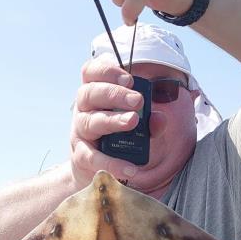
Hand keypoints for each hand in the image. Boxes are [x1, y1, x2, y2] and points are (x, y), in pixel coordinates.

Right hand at [70, 57, 166, 185]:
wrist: (93, 167)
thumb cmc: (115, 136)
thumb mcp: (133, 123)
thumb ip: (148, 120)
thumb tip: (160, 119)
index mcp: (94, 93)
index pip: (91, 72)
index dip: (107, 71)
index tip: (128, 79)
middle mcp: (83, 109)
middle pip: (91, 93)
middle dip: (114, 94)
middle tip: (138, 100)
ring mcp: (80, 132)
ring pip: (91, 121)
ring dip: (112, 120)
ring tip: (133, 121)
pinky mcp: (81, 155)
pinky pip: (94, 158)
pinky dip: (112, 163)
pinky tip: (130, 168)